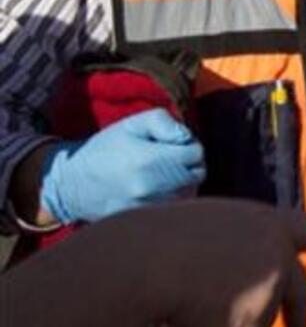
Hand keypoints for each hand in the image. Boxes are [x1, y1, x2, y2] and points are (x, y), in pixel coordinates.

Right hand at [0, 198, 305, 326]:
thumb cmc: (158, 243)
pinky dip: (216, 322)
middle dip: (298, 313)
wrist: (141, 262)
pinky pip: (240, 325)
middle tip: (301, 324)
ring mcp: (271, 287)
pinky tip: (191, 315)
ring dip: (223, 317)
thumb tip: (246, 285)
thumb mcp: (210, 234)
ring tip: (189, 303)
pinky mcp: (256, 319)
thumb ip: (241, 253)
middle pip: (297, 292)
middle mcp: (279, 254)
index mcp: (267, 222)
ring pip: (255, 319)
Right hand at [39, 108, 205, 223]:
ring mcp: (148, 206)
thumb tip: (186, 137)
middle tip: (173, 157)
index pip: (195, 153)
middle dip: (190, 163)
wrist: (72, 184)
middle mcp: (151, 187)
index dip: (189, 145)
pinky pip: (175, 208)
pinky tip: (160, 187)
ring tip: (164, 172)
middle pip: (197, 174)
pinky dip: (175, 196)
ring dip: (184, 180)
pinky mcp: (144, 219)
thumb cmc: (105, 149)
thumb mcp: (132, 124)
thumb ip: (164, 122)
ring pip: (189, 192)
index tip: (176, 144)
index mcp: (149, 160)